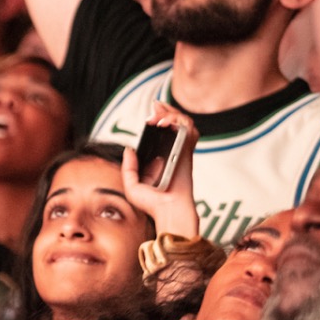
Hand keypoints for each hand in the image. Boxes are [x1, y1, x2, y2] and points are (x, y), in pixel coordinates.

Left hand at [120, 101, 199, 238]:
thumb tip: (129, 149)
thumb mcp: (131, 185)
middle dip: (166, 110)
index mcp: (161, 157)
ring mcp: (182, 151)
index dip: (160, 117)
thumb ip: (129, 167)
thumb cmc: (152, 204)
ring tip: (159, 117)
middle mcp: (173, 152)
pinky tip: (166, 123)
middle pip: (176, 122)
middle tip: (155, 108)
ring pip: (185, 123)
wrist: (168, 211)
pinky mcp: (188, 153)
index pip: (165, 131)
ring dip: (172, 113)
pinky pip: (191, 131)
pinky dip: (181, 121)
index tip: (151, 113)